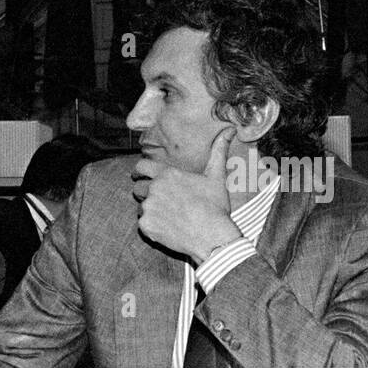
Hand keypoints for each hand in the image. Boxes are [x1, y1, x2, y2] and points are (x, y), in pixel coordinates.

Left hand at [132, 127, 241, 261]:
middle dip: (145, 193)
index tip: (140, 176)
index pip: (141, 166)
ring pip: (141, 207)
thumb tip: (230, 130)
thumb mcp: (216, 176)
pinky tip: (168, 229)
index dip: (140, 171)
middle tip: (158, 200)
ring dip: (150, 210)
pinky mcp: (146, 225)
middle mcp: (154, 188)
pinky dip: (152, 226)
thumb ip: (218, 151)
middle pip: (137, 188)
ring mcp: (149, 208)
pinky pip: (143, 224)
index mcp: (167, 174)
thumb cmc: (215, 206)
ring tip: (168, 216)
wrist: (212, 237)